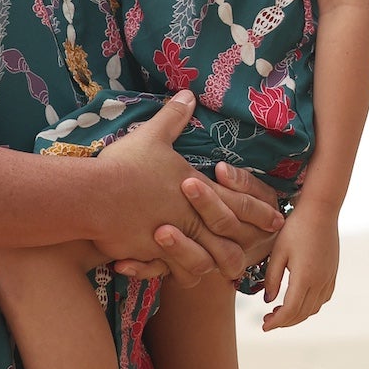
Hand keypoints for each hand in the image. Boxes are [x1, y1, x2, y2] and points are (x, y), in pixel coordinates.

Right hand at [89, 94, 275, 284]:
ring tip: (221, 271)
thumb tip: (187, 94)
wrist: (92, 196)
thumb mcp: (152, 136)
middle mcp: (191, 220)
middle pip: (229, 244)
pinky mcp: (152, 257)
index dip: (258, 212)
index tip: (276, 219)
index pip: (237, 204)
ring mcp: (173, 242)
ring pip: (206, 265)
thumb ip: (173, 118)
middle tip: (255, 254)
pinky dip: (179, 275)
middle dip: (245, 250)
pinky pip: (173, 274)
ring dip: (214, 267)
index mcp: (197, 190)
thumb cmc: (124, 166)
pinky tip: (180, 275)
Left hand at [259, 194, 339, 330]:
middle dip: (284, 322)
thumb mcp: (277, 252)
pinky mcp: (333, 272)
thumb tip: (268, 301)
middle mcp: (320, 282)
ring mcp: (329, 278)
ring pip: (314, 308)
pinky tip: (298, 300)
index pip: (290, 310)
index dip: (276, 322)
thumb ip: (272, 278)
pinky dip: (310, 306)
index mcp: (305, 277)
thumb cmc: (295, 227)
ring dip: (297, 315)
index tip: (263, 326)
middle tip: (267, 321)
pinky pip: (323, 298)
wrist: (321, 210)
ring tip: (280, 312)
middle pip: (302, 313)